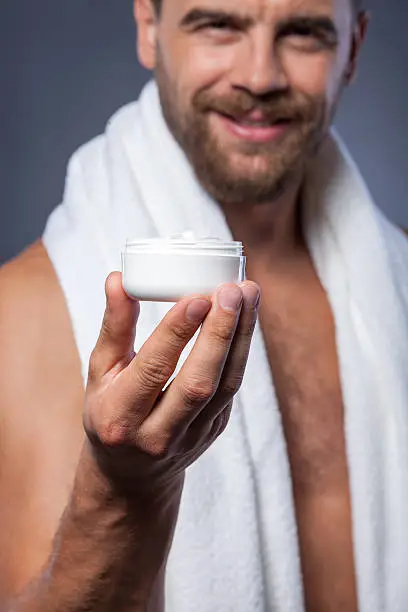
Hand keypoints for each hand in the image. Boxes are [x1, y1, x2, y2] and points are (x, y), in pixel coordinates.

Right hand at [83, 272, 259, 497]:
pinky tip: (246, 316)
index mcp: (120, 417)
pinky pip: (232, 386)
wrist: (132, 473)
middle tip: (233, 290)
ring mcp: (192, 436)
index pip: (153, 371)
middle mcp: (158, 433)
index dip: (176, 333)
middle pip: (198, 383)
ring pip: (225, 385)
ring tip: (249, 293)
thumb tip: (118, 279)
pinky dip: (242, 349)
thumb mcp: (100, 373)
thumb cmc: (110, 411)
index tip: (197, 296)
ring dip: (241, 337)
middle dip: (219, 333)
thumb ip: (113, 326)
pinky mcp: (215, 429)